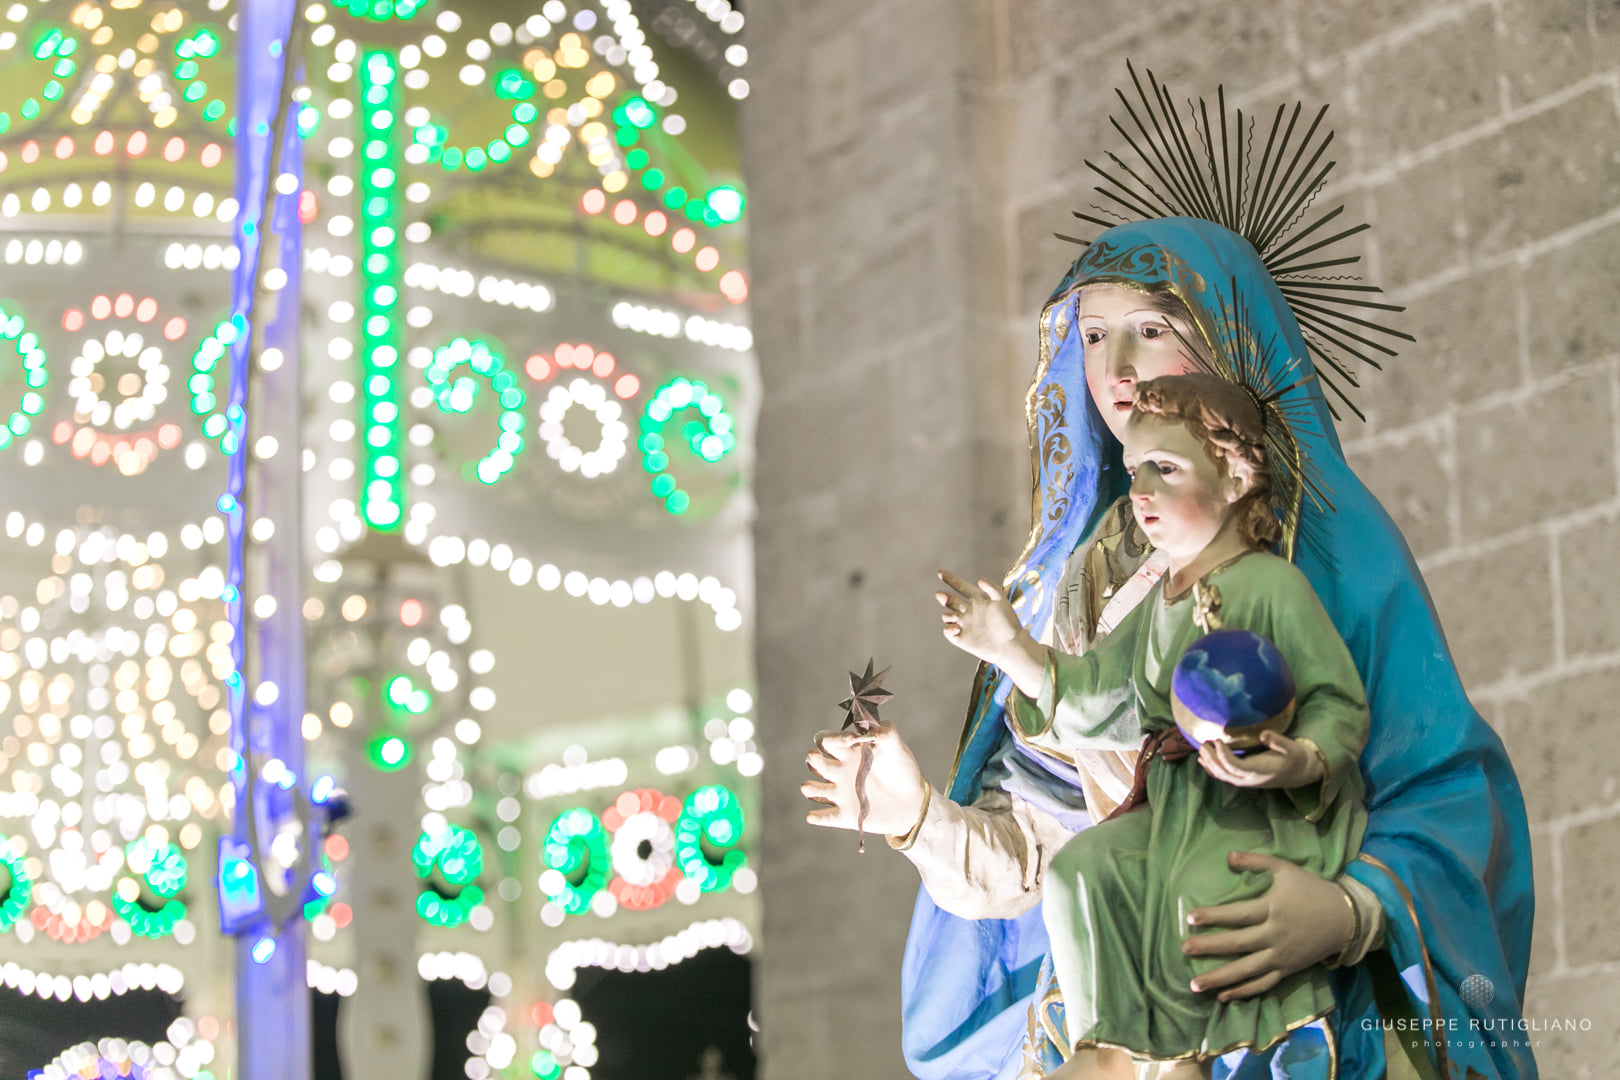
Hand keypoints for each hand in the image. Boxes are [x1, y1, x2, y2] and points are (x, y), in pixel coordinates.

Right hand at [802, 721, 927, 836]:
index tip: (850, 739)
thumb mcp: (896, 747)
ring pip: (813, 789)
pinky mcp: (845, 815)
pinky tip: (813, 816)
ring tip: (808, 787)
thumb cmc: (899, 768)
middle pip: (815, 763)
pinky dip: (817, 817)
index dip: (833, 738)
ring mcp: (840, 793)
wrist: (911, 799)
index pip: (827, 741)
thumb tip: (876, 731)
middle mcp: (839, 771)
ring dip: (809, 788)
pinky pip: (826, 817)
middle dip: (814, 760)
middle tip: (817, 757)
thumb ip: (887, 733)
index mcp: (847, 752)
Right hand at [935, 571, 1045, 696]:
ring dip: (947, 614)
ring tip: (954, 616)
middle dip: (943, 597)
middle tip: (941, 595)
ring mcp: (964, 625)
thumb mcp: (1001, 601)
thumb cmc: (1008, 622)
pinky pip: (948, 632)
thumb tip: (979, 580)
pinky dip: (948, 629)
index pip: (961, 587)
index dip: (950, 579)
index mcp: (977, 599)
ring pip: (947, 616)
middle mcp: (969, 611)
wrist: (1010, 644)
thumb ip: (992, 588)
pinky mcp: (961, 638)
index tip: (940, 572)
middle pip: (950, 600)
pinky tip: (956, 628)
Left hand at [1181, 851, 1353, 1000]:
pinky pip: (1263, 984)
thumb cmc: (1311, 890)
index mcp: (1272, 909)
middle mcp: (1275, 935)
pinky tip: (1222, 996)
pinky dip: (1243, 992)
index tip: (1190, 918)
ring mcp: (1281, 956)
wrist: (1345, 918)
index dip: (1214, 916)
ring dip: (1220, 978)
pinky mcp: (1287, 970)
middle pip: (1238, 943)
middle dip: (1209, 947)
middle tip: (1184, 949)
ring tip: (1194, 984)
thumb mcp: (1286, 869)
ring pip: (1247, 970)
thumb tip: (1227, 856)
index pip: (1238, 915)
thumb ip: (1256, 862)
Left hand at [1197, 731, 1323, 788]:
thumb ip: (1278, 741)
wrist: (1300, 772)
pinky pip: (1225, 776)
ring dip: (1210, 763)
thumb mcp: (1293, 748)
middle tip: (1203, 743)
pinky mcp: (1245, 779)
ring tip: (1201, 749)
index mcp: (1260, 771)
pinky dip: (1212, 769)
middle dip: (1212, 759)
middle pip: (1225, 772)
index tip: (1217, 740)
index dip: (1224, 756)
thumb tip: (1263, 734)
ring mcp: (1246, 781)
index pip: (1236, 767)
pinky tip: (1203, 761)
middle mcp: (1250, 779)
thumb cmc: (1296, 758)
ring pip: (1223, 776)